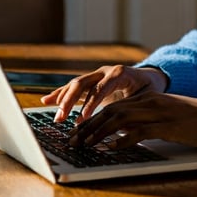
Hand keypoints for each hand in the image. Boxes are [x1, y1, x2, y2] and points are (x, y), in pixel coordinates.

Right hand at [40, 65, 167, 122]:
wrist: (149, 76)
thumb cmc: (149, 88)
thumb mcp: (147, 96)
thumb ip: (134, 106)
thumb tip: (126, 124)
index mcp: (120, 73)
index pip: (102, 87)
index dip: (92, 102)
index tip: (83, 117)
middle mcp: (105, 71)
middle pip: (83, 83)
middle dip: (71, 101)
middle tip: (62, 119)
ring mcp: (96, 75)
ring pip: (75, 84)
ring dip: (63, 100)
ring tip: (56, 118)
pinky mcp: (91, 81)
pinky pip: (73, 87)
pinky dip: (60, 94)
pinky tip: (46, 100)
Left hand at [68, 92, 196, 149]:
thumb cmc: (190, 121)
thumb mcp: (162, 116)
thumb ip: (143, 121)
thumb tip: (121, 134)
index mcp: (146, 98)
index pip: (112, 106)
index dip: (91, 119)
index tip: (76, 132)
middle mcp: (148, 102)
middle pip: (111, 111)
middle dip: (88, 126)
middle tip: (72, 141)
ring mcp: (156, 112)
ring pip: (120, 119)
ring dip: (99, 132)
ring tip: (84, 145)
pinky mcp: (166, 125)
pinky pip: (139, 131)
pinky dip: (122, 139)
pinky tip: (110, 148)